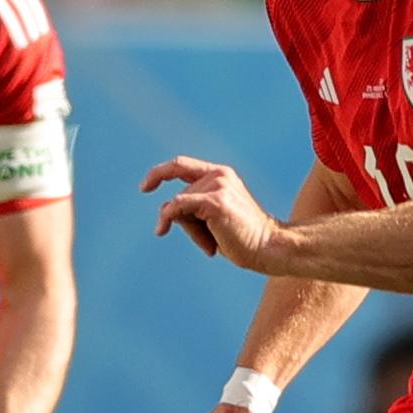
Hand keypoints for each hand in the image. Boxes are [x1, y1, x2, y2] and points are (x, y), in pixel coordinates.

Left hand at [141, 157, 281, 271]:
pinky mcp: (215, 201)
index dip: (159, 173)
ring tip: (214, 244)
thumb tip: (166, 213)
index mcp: (221, 174)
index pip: (181, 165)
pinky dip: (168, 219)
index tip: (144, 187)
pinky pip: (177, 207)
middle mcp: (219, 175)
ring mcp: (218, 186)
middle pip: (180, 194)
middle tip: (208, 242)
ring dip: (191, 231)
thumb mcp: (212, 218)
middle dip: (185, 222)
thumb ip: (191, 209)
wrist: (268, 247)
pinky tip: (165, 231)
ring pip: (179, 205)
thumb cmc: (241, 238)